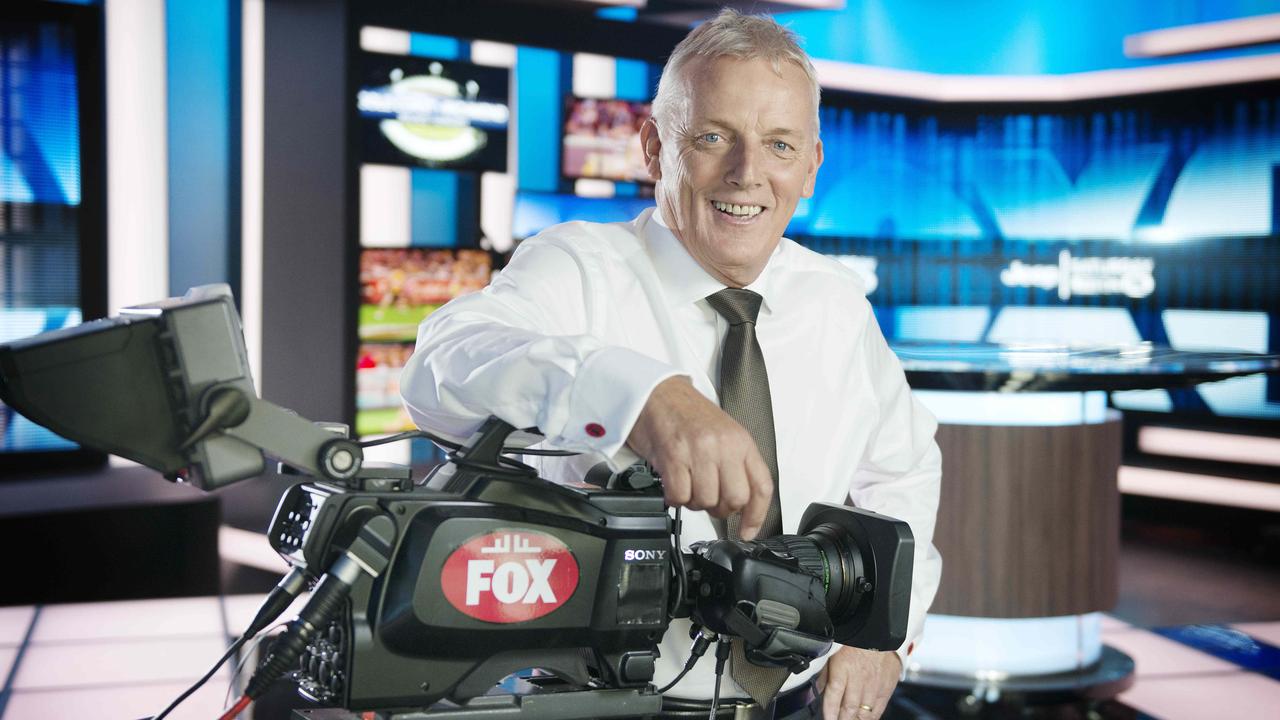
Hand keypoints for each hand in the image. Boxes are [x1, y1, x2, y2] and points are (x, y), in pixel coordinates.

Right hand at [626, 377, 772, 539]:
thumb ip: (736, 465)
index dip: (757, 515)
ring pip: (705, 501)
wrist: (657, 393)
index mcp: (741, 442)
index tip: (747, 530)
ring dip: (694, 502)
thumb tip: (740, 503)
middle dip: (719, 509)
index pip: (761, 487)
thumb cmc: (688, 415)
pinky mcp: (673, 455)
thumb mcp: (724, 435)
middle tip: (708, 499)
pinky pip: (680, 495)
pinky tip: (672, 485)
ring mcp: (698, 450)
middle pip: (734, 499)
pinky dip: (675, 498)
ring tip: (687, 485)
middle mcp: (724, 446)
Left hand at [816, 646, 901, 719]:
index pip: (834, 695)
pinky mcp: (887, 687)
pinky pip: (879, 708)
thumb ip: (826, 672)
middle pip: (849, 707)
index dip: (830, 712)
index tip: (828, 719)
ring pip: (864, 712)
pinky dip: (871, 717)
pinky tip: (864, 719)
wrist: (881, 630)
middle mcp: (859, 678)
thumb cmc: (856, 641)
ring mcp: (874, 684)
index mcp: (843, 667)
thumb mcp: (834, 652)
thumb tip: (817, 689)